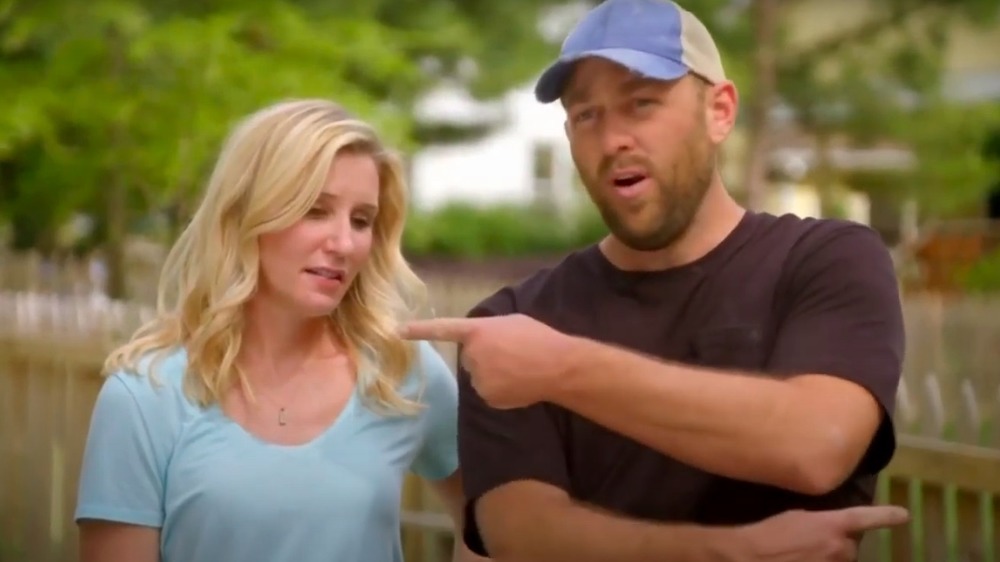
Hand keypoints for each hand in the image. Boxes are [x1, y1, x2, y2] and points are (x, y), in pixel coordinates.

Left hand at [400, 314, 575, 408]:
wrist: (558, 366)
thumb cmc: (538, 338)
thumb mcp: (511, 323)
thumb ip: (489, 330)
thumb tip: (480, 341)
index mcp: (478, 332)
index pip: (443, 329)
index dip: (419, 330)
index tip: (397, 332)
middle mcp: (472, 355)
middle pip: (469, 357)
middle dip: (485, 356)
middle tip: (511, 353)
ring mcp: (479, 379)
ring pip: (479, 376)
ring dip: (493, 373)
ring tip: (519, 368)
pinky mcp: (488, 398)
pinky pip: (488, 392)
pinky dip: (501, 389)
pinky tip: (518, 383)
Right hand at [734, 505, 908, 560]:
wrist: (752, 556)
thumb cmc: (770, 532)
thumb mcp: (797, 517)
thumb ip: (821, 522)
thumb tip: (831, 528)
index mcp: (832, 524)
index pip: (864, 518)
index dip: (886, 516)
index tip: (904, 516)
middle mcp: (839, 546)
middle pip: (851, 545)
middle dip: (839, 544)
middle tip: (815, 542)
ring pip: (842, 561)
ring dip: (832, 557)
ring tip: (805, 554)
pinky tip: (805, 557)